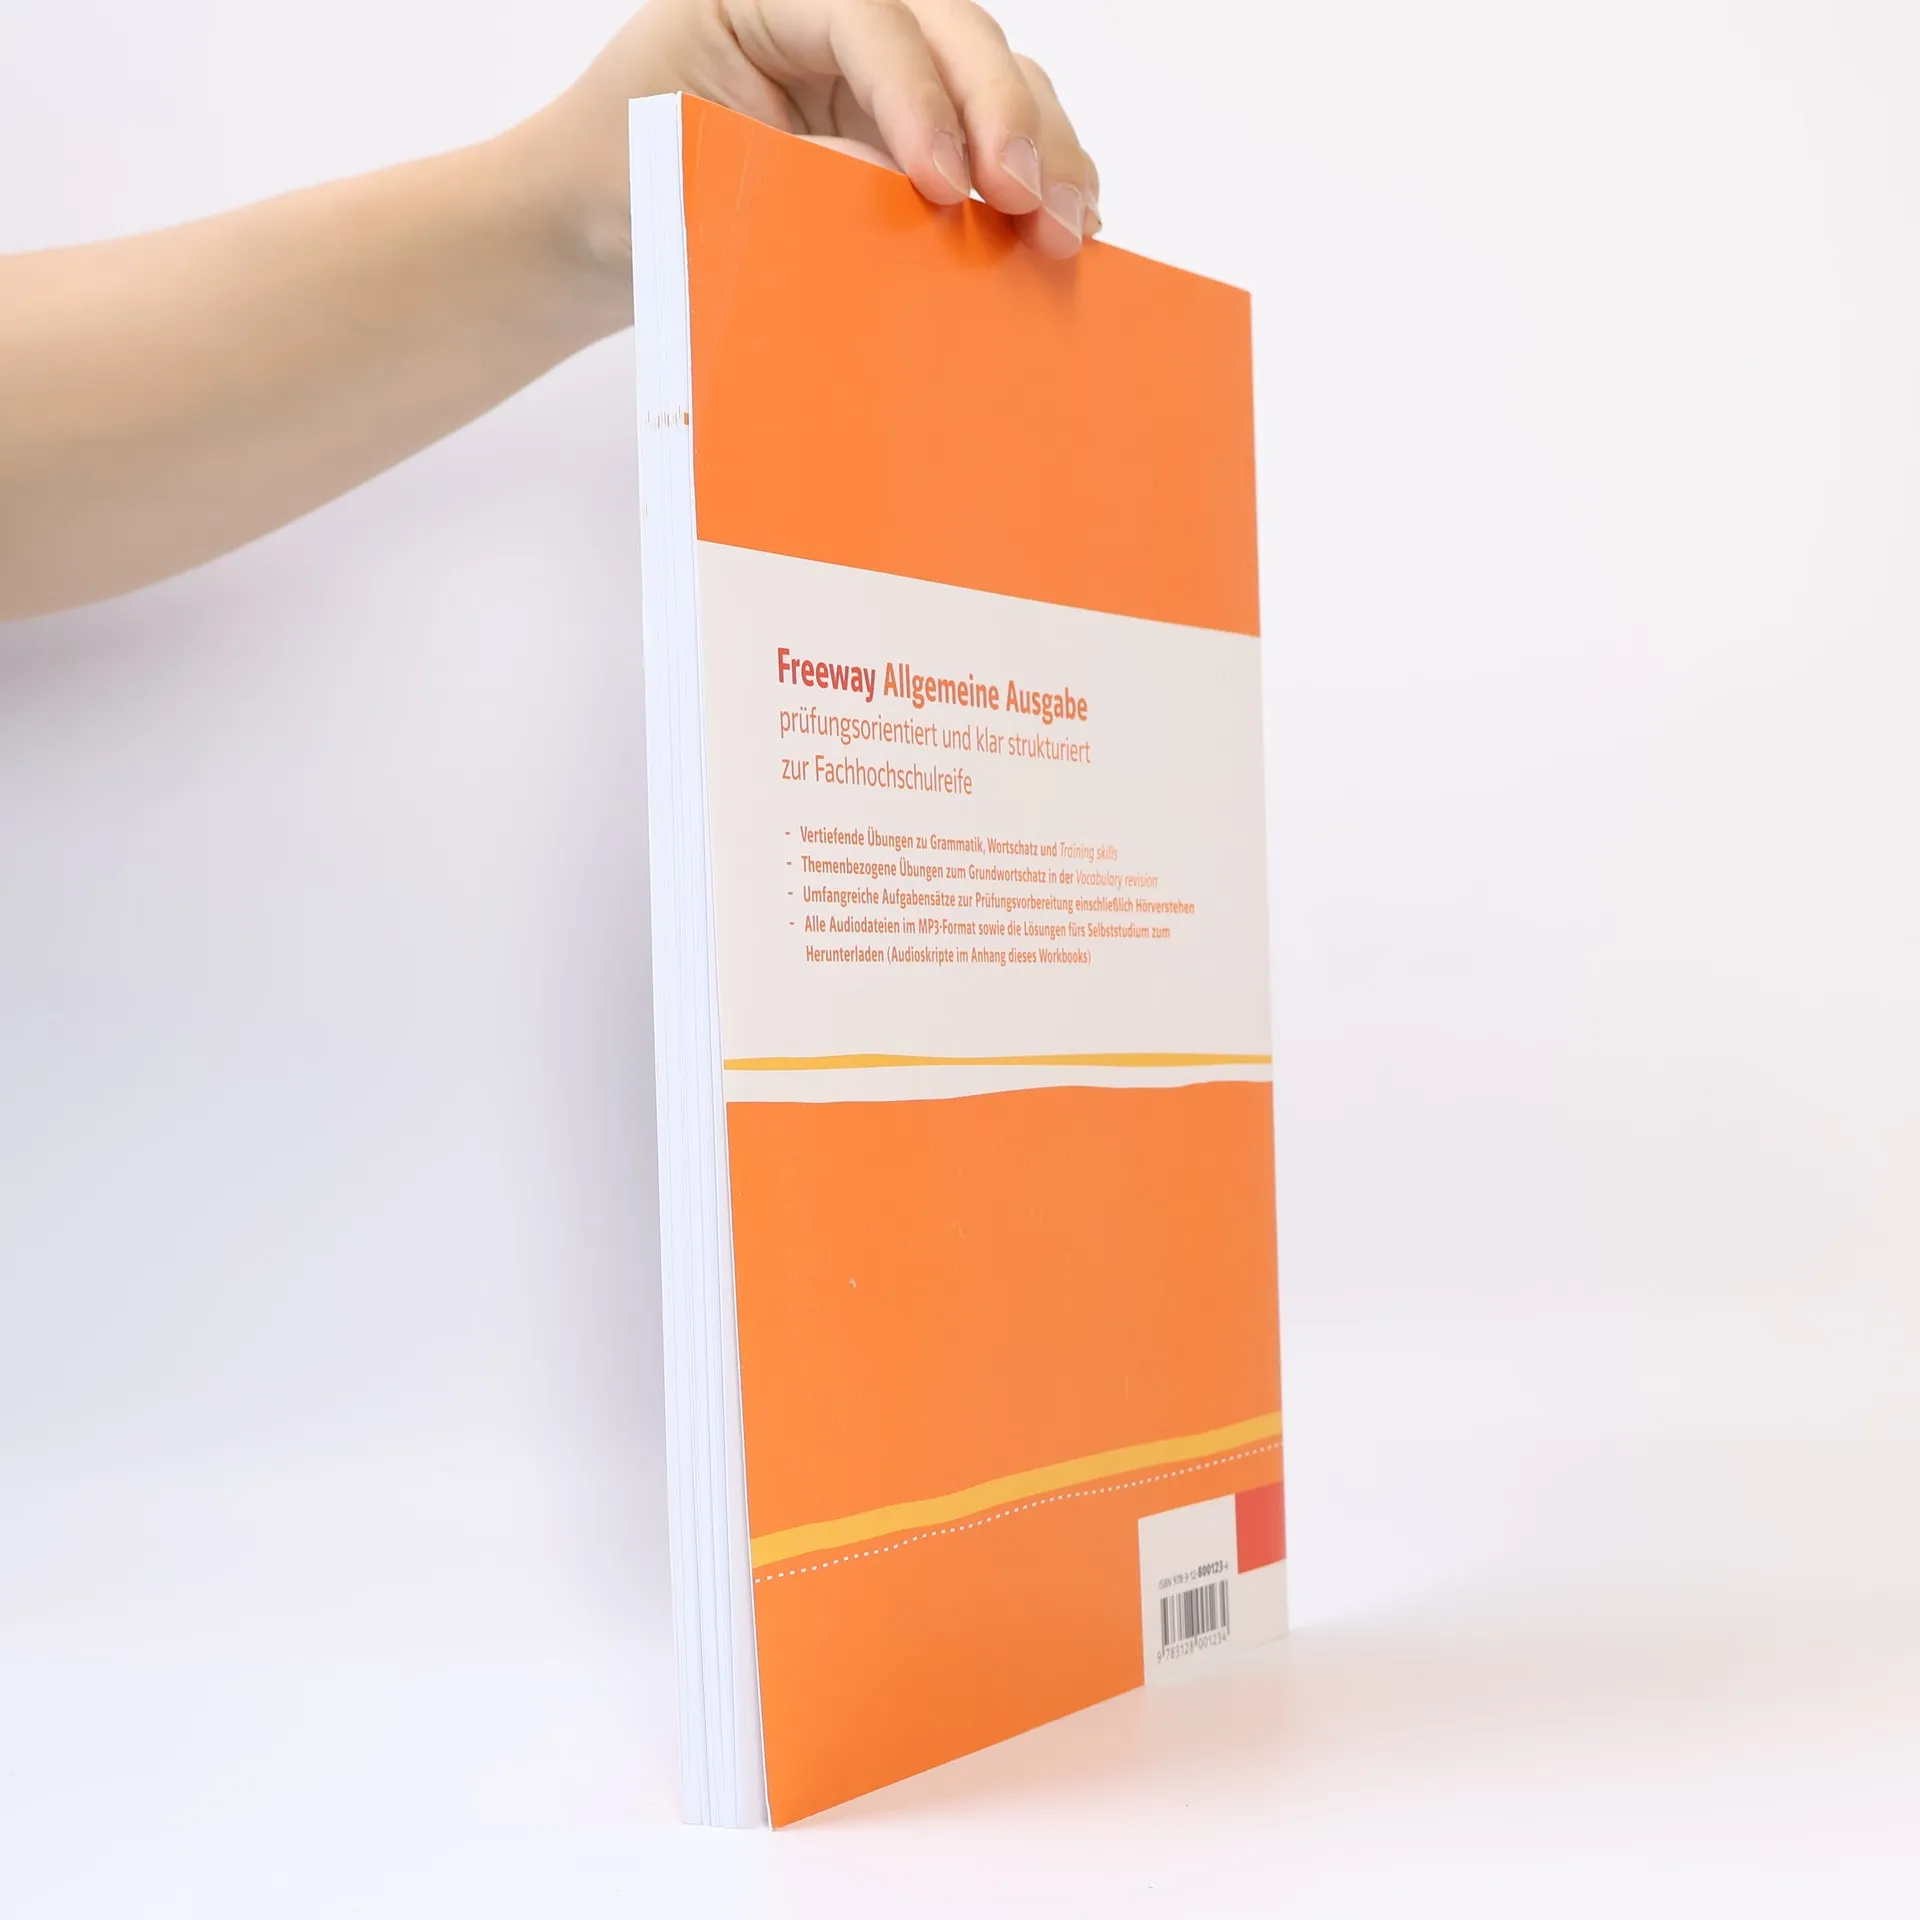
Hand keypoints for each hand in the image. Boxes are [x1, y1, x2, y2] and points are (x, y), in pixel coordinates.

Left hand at [526, 0, 1099, 285]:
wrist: (593, 230)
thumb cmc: (614, 186)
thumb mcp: (685, 175)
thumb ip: (796, 177)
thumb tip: (914, 203)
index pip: (869, 18)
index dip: (920, 95)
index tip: (944, 184)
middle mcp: (836, 17)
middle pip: (955, 32)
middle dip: (1007, 117)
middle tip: (1031, 204)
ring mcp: (879, 73)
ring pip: (992, 78)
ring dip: (1043, 148)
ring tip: (1067, 228)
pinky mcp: (905, 134)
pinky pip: (990, 138)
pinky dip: (1033, 179)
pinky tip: (1062, 231)